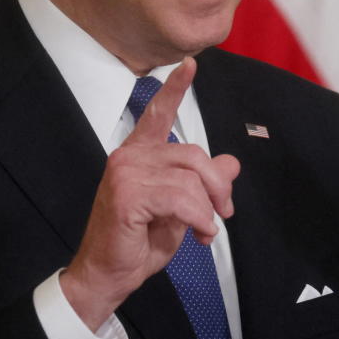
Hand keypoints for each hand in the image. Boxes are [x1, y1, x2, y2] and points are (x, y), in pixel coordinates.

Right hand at [61, 58, 240, 329]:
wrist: (108, 275)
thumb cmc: (137, 243)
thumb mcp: (180, 210)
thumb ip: (201, 184)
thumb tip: (230, 163)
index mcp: (139, 155)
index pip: (158, 114)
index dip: (175, 88)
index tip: (190, 64)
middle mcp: (129, 156)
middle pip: (193, 154)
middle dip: (217, 186)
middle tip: (223, 214)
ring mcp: (126, 172)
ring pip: (190, 178)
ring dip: (207, 209)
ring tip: (204, 230)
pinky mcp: (128, 193)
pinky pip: (182, 198)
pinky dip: (199, 218)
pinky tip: (197, 234)